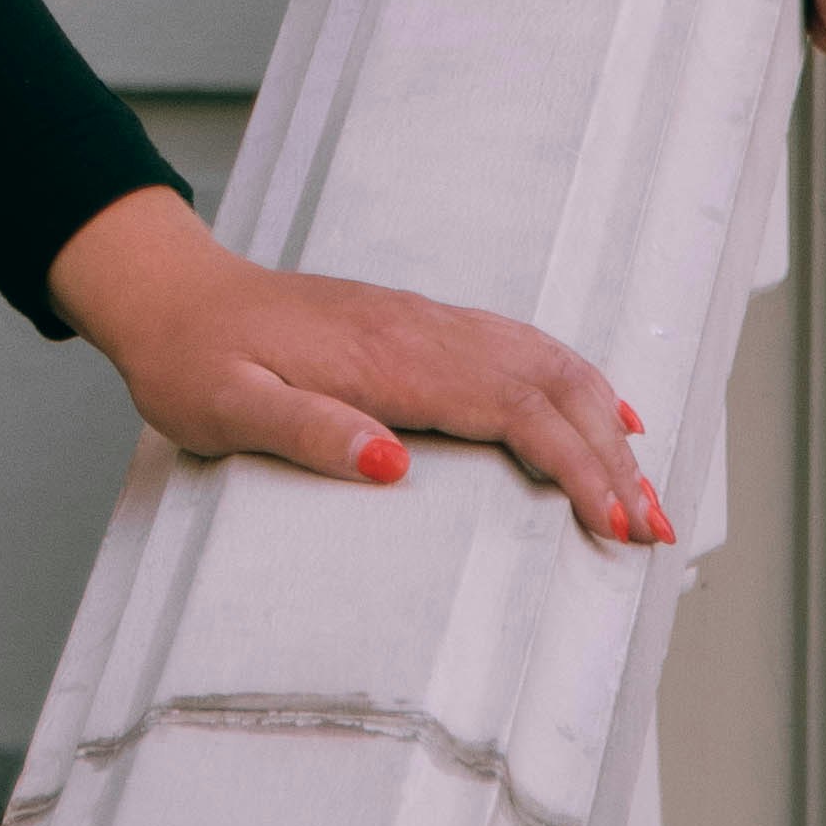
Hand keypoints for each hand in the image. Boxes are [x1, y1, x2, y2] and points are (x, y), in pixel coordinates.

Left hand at [51, 182, 667, 544]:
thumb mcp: (225, 408)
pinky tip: (603, 415)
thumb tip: (393, 466)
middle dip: (613, 457)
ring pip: (546, 363)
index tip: (612, 523)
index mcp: (388, 357)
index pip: (513, 409)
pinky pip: (520, 350)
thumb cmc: (192, 360)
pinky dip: (576, 386)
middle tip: (656, 530)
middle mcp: (422, 331)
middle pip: (550, 385)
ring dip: (606, 424)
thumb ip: (308, 432)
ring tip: (648, 494)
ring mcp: (426, 323)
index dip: (574, 465)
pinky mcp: (419, 328)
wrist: (169, 295)